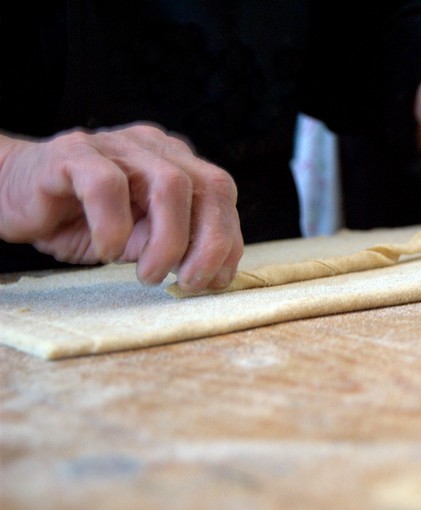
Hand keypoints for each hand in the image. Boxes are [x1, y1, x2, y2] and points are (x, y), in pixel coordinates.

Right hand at [0, 123, 242, 291]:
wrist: (10, 195)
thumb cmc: (82, 220)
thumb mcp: (137, 240)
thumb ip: (171, 244)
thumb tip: (206, 272)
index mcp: (177, 163)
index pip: (222, 193)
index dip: (227, 239)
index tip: (216, 281)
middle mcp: (154, 148)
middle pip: (211, 185)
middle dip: (211, 242)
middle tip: (190, 282)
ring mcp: (116, 145)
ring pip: (170, 184)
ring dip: (169, 240)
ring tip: (149, 274)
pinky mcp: (74, 153)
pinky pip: (107, 185)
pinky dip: (115, 227)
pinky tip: (106, 250)